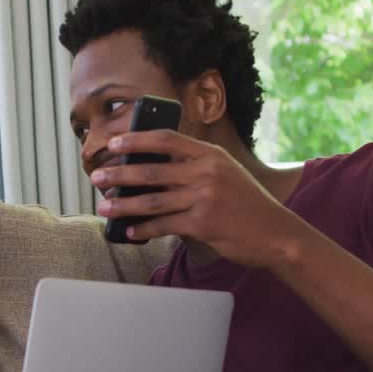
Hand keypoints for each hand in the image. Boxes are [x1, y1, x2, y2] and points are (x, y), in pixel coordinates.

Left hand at [91, 130, 306, 268]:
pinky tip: (129, 231)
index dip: (136, 139)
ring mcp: (204, 198)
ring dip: (123, 205)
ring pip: (152, 201)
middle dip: (119, 174)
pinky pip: (164, 225)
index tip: (114, 143)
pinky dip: (143, 229)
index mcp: (210, 155)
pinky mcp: (203, 224)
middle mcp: (206, 173)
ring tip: (103, 206)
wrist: (276, 233)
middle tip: (96, 176)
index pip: (166, 139)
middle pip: (152, 171)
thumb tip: (152, 172)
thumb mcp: (226, 173)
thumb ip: (195, 167)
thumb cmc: (247, 204)